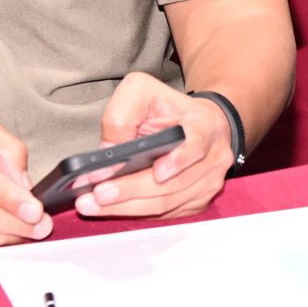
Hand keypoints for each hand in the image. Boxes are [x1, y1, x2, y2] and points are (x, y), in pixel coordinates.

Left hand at [73, 73, 236, 221]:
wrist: (197, 123)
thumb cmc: (168, 109)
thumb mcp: (142, 92)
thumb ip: (123, 115)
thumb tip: (109, 150)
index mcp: (205, 123)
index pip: (197, 143)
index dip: (179, 160)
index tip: (158, 173)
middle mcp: (213, 156)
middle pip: (173, 183)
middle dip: (132, 189)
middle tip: (100, 193)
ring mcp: (209, 182)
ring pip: (167, 203)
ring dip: (127, 206)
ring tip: (94, 203)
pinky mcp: (199, 202)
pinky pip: (166, 213)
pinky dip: (136, 212)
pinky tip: (112, 208)